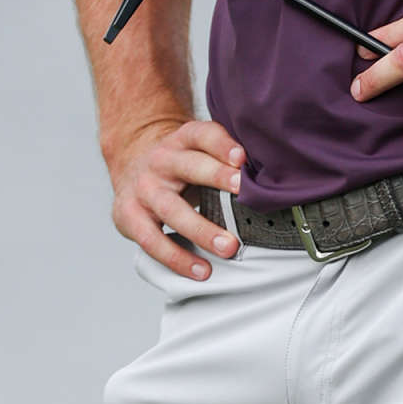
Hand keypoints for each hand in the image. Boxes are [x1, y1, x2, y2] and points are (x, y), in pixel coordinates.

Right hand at [109, 116, 244, 279]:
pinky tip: (201, 268)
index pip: (202, 134)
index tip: (242, 157)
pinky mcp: (129, 217)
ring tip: (228, 247)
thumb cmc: (180, 165)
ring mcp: (144, 189)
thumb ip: (228, 160)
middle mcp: (161, 161)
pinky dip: (177, 258)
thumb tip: (273, 180)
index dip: (221, 144)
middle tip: (243, 193)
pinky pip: (153, 240)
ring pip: (171, 209)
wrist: (132, 166)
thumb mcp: (199, 151)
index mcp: (182, 140)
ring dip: (201, 229)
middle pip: (188, 166)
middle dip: (216, 178)